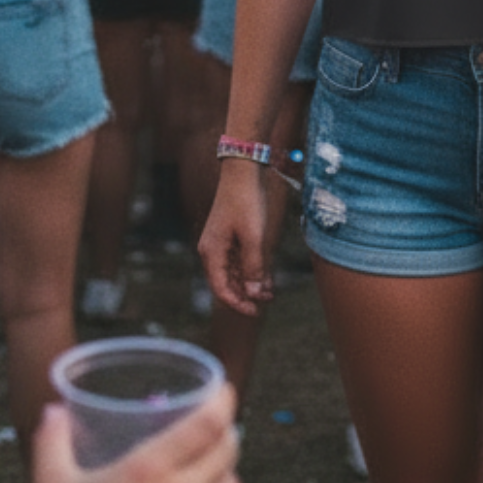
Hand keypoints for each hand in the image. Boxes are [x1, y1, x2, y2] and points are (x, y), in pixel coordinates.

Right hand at [30, 386, 240, 482]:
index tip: (221, 390)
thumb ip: (53, 442)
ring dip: (225, 473)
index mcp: (149, 470)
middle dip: (224, 432)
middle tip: (210, 427)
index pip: (209, 423)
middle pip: (228, 450)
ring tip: (208, 467)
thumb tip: (52, 410)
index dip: (223, 400)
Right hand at [198, 166, 273, 316]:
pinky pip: (239, 259)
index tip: (255, 312)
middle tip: (267, 301)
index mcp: (212, 253)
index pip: (221, 288)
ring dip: (250, 283)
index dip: (237, 303)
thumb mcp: (253, 237)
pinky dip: (251, 269)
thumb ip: (253, 267)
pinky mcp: (231, 235)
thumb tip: (252, 294)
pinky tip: (266, 277)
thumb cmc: (246, 202)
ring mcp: (221, 243)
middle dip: (246, 294)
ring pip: (235, 272)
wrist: (243, 171)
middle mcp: (213, 250)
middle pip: (227, 282)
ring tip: (270, 291)